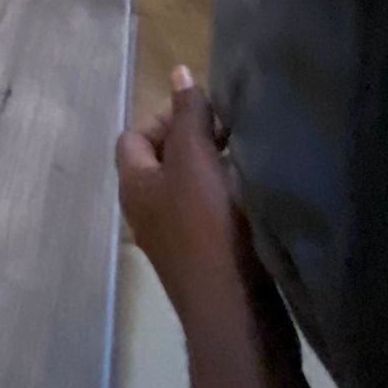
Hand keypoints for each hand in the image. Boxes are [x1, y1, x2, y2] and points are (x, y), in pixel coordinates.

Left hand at [117, 67, 268, 331]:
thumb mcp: (197, 161)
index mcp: (134, 187)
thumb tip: (177, 72)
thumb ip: (188, 116)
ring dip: (212, 172)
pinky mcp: (201, 264)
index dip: (164, 117)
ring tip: (247, 159)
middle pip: (161, 164)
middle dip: (193, 142)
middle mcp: (144, 214)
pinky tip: (253, 199)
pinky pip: (205, 219)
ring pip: (186, 192)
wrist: (235, 315)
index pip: (133, 137)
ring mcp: (171, 243)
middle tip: (231, 132)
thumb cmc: (208, 229)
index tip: (203, 112)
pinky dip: (224, 202)